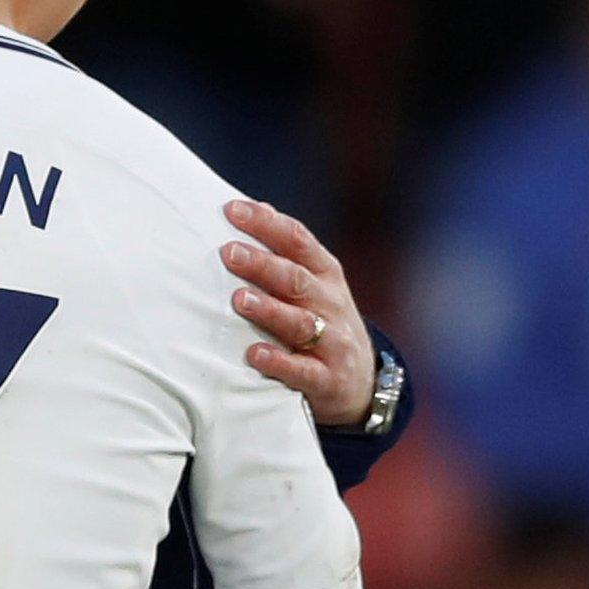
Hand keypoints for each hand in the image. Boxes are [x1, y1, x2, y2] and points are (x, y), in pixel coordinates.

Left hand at [219, 200, 373, 426]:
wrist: (359, 382)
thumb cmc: (320, 320)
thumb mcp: (312, 282)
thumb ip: (285, 250)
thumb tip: (255, 206)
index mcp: (324, 274)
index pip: (297, 241)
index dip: (266, 224)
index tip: (232, 209)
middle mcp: (331, 303)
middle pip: (296, 279)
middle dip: (262, 264)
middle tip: (229, 253)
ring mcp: (332, 341)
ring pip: (300, 322)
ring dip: (269, 310)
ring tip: (238, 299)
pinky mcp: (327, 378)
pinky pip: (303, 370)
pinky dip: (279, 362)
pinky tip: (254, 354)